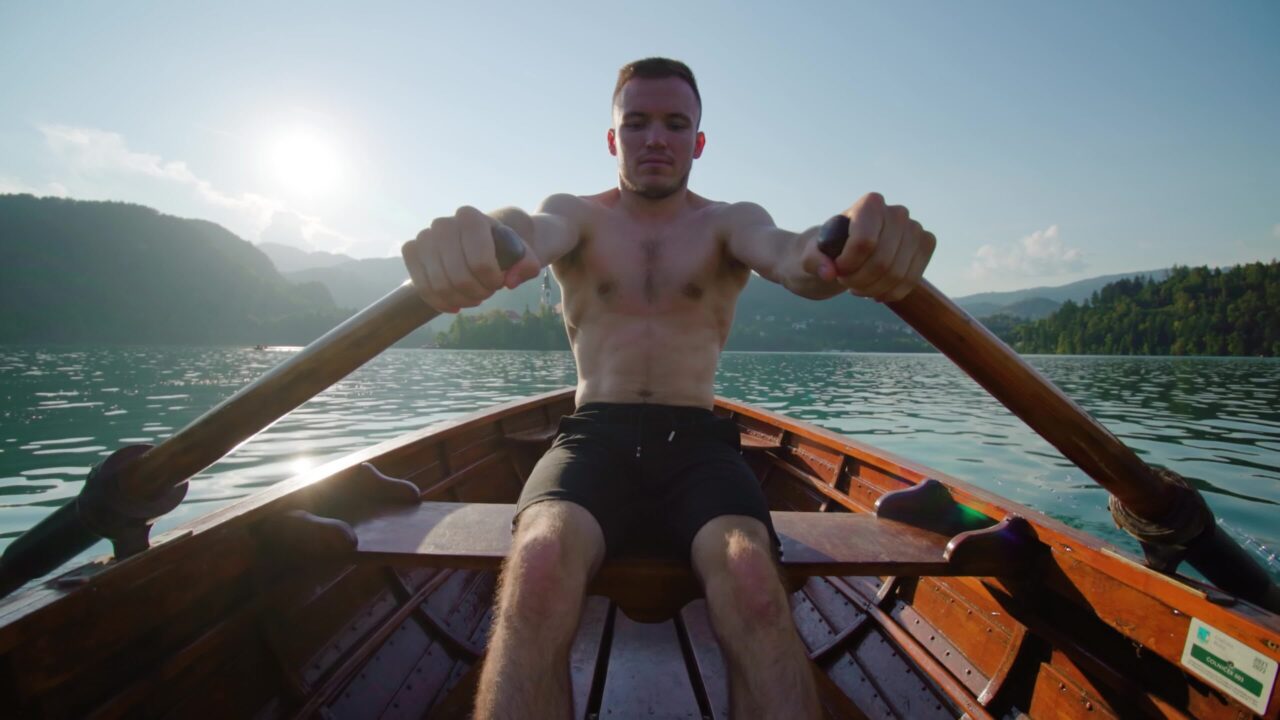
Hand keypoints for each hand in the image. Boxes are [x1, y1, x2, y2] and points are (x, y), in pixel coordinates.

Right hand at [401, 206, 540, 312]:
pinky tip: (455, 306)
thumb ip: (527, 265)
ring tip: (474, 297)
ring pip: (439, 285)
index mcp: (471, 218)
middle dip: (476, 292)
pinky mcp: (412, 251)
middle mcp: (442, 224)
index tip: (499, 282)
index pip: (480, 262)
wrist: (480, 241)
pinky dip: (440, 302)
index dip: (492, 280)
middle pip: (458, 277)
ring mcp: (424, 237)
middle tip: (487, 292)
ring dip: (460, 299)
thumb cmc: (504, 248)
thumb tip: (511, 280)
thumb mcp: (524, 254)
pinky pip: (421, 286)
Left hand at [806, 193, 935, 301]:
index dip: (849, 264)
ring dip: (874, 289)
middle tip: (845, 281)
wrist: (841, 253)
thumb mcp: (808, 256)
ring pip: (898, 274)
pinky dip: (891, 293)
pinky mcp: (924, 246)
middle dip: (860, 280)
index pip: (864, 242)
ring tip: (858, 287)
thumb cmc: (824, 252)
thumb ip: (812, 260)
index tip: (836, 269)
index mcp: (869, 204)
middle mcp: (896, 213)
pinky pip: (912, 280)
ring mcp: (914, 229)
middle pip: (882, 261)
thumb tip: (828, 271)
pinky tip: (875, 292)